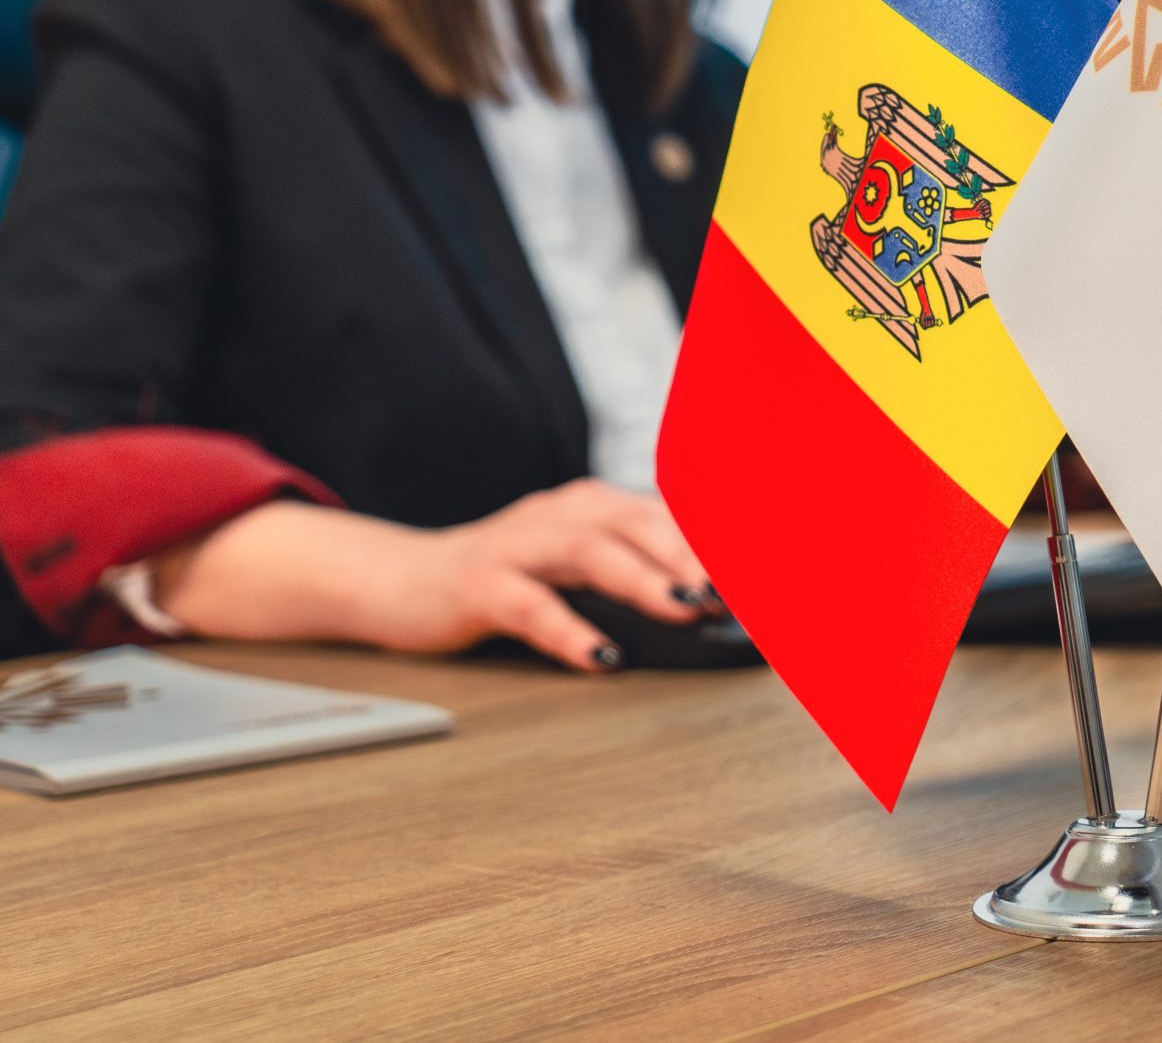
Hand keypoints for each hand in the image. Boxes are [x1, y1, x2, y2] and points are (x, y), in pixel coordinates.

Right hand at [386, 480, 716, 667]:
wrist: (403, 581)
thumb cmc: (501, 576)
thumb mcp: (571, 563)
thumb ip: (630, 571)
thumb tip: (705, 608)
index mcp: (588, 505)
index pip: (662, 514)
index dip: (711, 541)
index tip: (759, 572)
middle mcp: (557, 514)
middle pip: (634, 521)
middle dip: (687, 555)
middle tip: (730, 592)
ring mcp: (517, 546)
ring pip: (589, 551)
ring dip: (643, 580)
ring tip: (684, 610)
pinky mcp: (480, 585)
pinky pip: (531, 606)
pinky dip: (571, 629)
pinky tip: (602, 657)